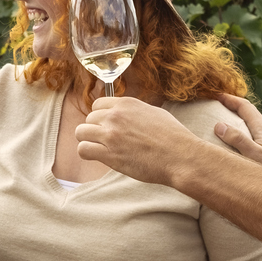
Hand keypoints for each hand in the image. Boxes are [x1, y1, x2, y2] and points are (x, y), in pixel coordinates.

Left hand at [73, 96, 201, 185]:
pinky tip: (98, 156)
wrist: (180, 156)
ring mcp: (111, 135)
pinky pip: (83, 149)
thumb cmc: (173, 137)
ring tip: (99, 149)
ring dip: (88, 140)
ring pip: (81, 132)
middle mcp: (115, 116)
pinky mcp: (109, 154)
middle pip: (89, 119)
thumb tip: (126, 115)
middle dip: (95, 129)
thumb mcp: (154, 113)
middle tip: (107, 141)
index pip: (97, 104)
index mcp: (126, 104)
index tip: (107, 126)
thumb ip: (135, 111)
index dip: (100, 117)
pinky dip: (87, 153)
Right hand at [213, 94, 261, 176]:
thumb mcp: (254, 156)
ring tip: (222, 124)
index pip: (245, 107)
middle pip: (248, 113)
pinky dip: (240, 133)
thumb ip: (237, 140)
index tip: (216, 95)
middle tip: (217, 106)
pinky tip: (235, 144)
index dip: (230, 99)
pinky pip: (252, 136)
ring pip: (250, 125)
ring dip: (236, 121)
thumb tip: (219, 126)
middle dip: (232, 107)